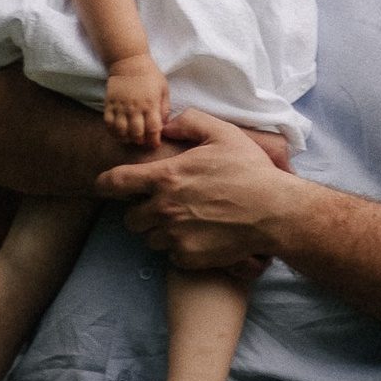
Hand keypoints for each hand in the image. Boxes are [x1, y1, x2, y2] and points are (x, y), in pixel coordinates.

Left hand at [96, 105, 294, 274]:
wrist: (275, 213)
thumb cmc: (251, 171)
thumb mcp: (223, 134)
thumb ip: (189, 123)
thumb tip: (166, 127)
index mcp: (166, 177)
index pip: (115, 182)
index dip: (104, 184)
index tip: (104, 186)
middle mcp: (164, 208)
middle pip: (131, 219)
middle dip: (143, 212)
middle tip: (165, 207)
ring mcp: (175, 236)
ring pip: (151, 239)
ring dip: (162, 232)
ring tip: (186, 223)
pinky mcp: (190, 257)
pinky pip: (172, 256)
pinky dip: (182, 250)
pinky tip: (201, 238)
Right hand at [102, 53, 168, 147]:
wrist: (129, 62)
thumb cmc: (150, 76)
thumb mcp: (164, 89)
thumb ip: (165, 108)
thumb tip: (164, 125)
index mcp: (151, 104)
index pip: (153, 129)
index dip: (154, 140)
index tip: (155, 144)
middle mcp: (135, 107)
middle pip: (137, 133)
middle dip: (141, 141)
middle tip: (143, 141)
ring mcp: (120, 106)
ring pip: (121, 131)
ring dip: (126, 139)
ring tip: (131, 138)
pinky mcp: (109, 104)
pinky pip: (108, 123)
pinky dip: (112, 132)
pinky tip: (118, 133)